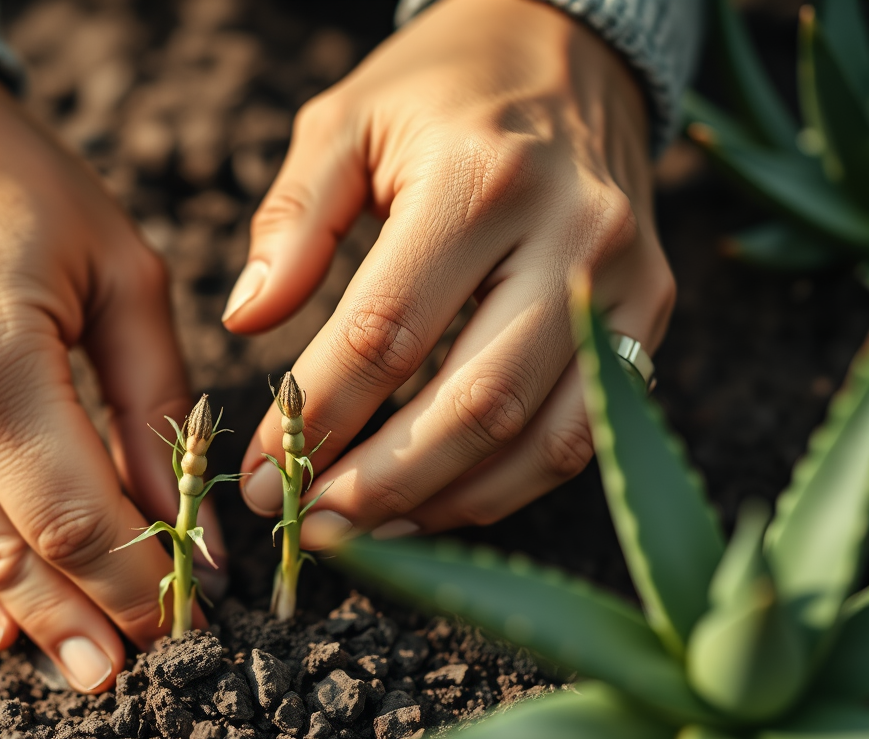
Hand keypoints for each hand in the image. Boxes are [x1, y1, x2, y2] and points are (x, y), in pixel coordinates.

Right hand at [0, 67, 213, 691]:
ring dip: (35, 625)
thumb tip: (188, 515)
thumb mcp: (118, 272)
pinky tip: (0, 634)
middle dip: (95, 619)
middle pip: (22, 564)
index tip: (193, 610)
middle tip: (149, 660)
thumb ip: (156, 401)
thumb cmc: (7, 181)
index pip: (80, 521)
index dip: (140, 582)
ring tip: (91, 667)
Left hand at [227, 0, 673, 543]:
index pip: (386, 334)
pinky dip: (509, 485)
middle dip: (380, 485)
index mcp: (481, 179)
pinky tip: (437, 500)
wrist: (567, 49)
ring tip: (365, 531)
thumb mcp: (344, 123)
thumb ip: (291, 221)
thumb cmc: (438, 89)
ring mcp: (626, 281)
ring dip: (446, 503)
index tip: (258, 471)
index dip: (315, 418)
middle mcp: (572, 235)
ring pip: (542, 438)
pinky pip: (584, 431)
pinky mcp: (652, 311)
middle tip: (309, 525)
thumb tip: (245, 320)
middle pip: (473, 404)